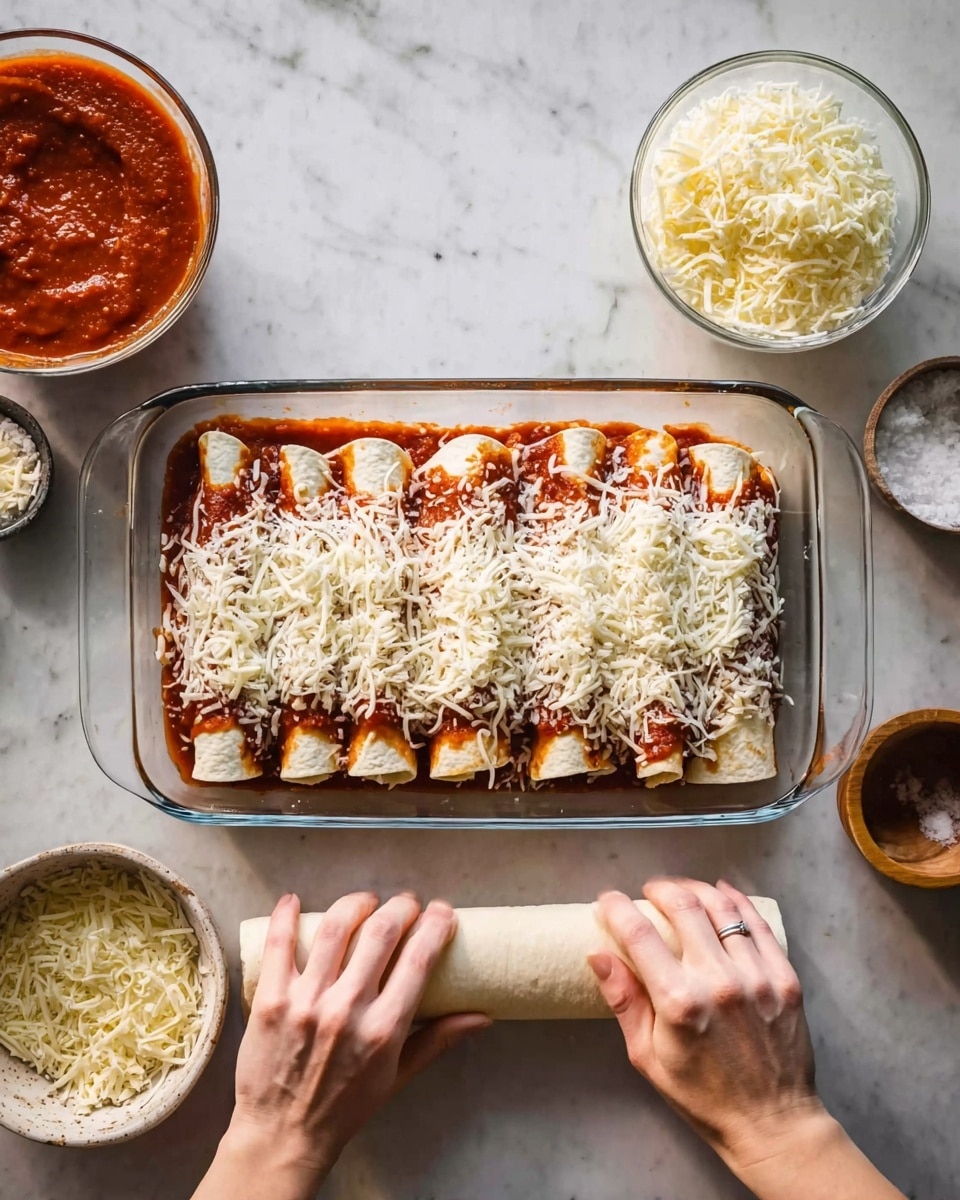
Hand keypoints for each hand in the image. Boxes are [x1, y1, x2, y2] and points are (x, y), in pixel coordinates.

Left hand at [197, 892, 489, 1199]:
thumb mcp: (398, 1076)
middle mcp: (346, 1010)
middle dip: (401, 907)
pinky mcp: (271, 1000)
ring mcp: (305, 1001)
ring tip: (366, 902)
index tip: (442, 912)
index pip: (418, 959)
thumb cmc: (344, 1107)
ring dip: (356, 903)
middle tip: (406, 905)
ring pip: (334, 928)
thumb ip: (438, 1040)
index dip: (436, 925)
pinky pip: (279, 944)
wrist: (282, 1136)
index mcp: (383, 1030)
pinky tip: (294, 900)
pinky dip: (287, 915)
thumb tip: (482, 1017)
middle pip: (380, 932)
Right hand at [589, 879, 821, 1166]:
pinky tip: (723, 893)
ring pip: (723, 909)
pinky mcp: (785, 980)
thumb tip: (598, 954)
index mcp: (679, 1003)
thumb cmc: (702, 1097)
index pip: (639, 935)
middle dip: (659, 890)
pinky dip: (737, 902)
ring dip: (696, 891)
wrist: (773, 1124)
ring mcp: (758, 978)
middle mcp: (720, 982)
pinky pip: (759, 926)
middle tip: (648, 892)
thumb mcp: (647, 1057)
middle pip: (684, 908)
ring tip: (682, 891)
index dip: (617, 909)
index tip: (608, 901)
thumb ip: (624, 1001)